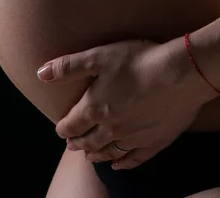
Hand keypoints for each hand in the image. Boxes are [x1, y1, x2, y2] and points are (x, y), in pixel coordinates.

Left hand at [37, 37, 205, 169]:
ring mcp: (133, 138)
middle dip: (78, 143)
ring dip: (96, 155)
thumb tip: (40, 73)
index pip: (72, 124)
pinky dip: (123, 163)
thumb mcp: (98, 56)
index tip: (61, 130)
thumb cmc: (137, 60)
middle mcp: (111, 128)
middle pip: (89, 141)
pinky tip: (119, 164)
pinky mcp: (155, 142)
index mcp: (95, 108)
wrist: (179, 74)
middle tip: (72, 145)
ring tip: (90, 156)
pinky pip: (134, 158)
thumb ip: (69, 66)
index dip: (64, 128)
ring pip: (109, 152)